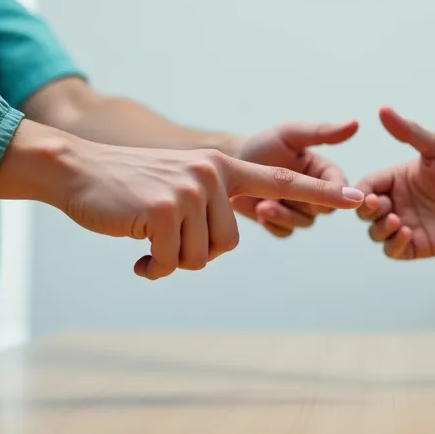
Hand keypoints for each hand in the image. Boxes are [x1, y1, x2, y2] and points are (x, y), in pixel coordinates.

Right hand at [62, 142, 363, 279]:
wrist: (77, 171)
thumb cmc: (126, 188)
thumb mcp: (178, 187)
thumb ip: (207, 207)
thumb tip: (213, 250)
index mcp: (222, 166)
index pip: (282, 180)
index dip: (320, 195)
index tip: (357, 199)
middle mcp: (212, 173)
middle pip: (226, 245)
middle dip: (192, 253)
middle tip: (161, 237)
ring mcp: (190, 189)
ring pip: (199, 257)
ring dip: (169, 260)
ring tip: (145, 236)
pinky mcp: (164, 209)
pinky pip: (170, 262)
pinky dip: (151, 267)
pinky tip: (134, 251)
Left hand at [231, 120, 358, 237]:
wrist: (230, 161)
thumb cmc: (262, 144)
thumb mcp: (291, 134)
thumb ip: (322, 132)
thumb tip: (355, 123)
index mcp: (323, 171)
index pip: (340, 185)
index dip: (335, 193)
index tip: (318, 194)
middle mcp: (314, 191)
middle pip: (325, 209)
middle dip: (305, 206)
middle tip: (281, 200)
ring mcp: (297, 208)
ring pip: (304, 222)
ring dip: (284, 216)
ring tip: (262, 207)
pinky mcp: (279, 221)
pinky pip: (285, 232)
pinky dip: (274, 225)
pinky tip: (259, 213)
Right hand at [355, 107, 434, 258]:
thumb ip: (410, 131)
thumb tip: (383, 109)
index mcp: (391, 181)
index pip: (364, 187)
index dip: (361, 193)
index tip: (371, 194)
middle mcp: (392, 204)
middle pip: (364, 212)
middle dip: (368, 210)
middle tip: (383, 206)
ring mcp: (401, 226)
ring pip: (375, 233)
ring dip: (380, 229)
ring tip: (397, 221)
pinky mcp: (413, 246)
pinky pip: (393, 250)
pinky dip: (395, 244)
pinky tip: (407, 233)